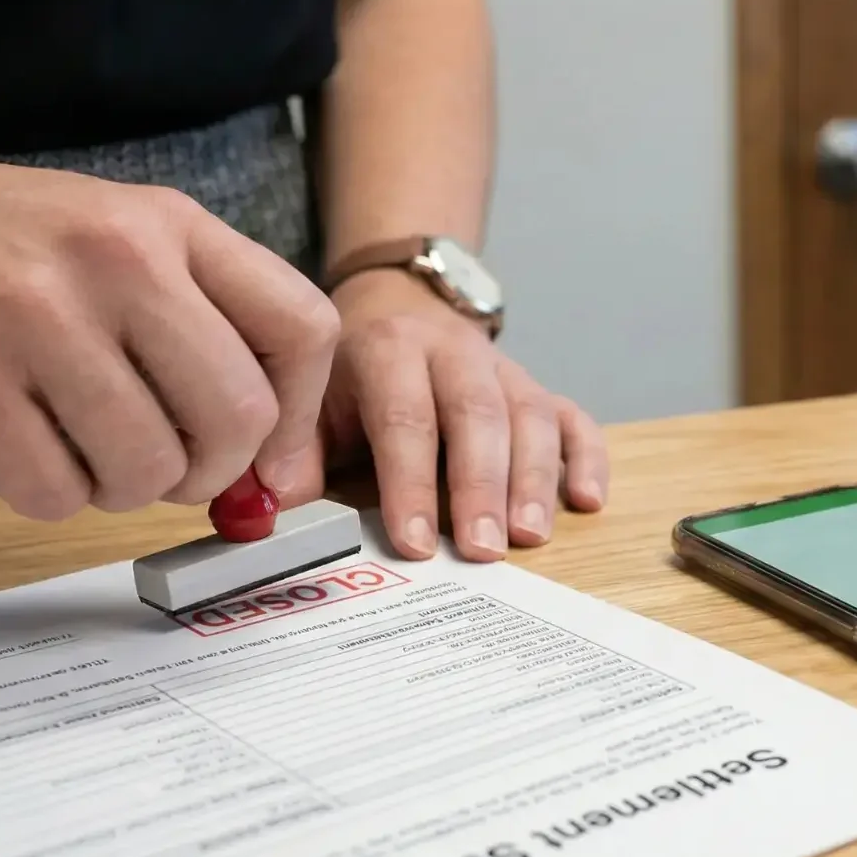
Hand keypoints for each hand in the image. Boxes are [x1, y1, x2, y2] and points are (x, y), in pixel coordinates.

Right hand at [0, 158, 339, 518]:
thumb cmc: (29, 243)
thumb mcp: (137, 239)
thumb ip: (219, 327)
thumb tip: (280, 470)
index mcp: (174, 226)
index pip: (303, 326)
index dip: (302, 412)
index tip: (273, 451)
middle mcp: (120, 262)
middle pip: (238, 416)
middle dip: (216, 469)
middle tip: (182, 466)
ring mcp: (40, 319)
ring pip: (150, 468)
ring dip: (132, 487)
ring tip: (99, 449)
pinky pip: (58, 492)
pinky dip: (59, 495)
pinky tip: (40, 449)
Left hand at [312, 268, 608, 560]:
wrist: (398, 307)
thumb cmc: (351, 375)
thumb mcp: (312, 401)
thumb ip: (292, 453)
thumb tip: (269, 513)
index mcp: (390, 350)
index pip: (405, 418)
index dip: (411, 483)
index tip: (415, 544)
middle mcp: (454, 353)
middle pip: (477, 416)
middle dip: (481, 486)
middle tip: (483, 550)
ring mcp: (504, 370)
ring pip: (531, 417)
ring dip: (534, 479)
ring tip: (529, 536)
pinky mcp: (540, 388)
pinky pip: (574, 418)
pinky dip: (587, 458)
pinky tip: (587, 500)